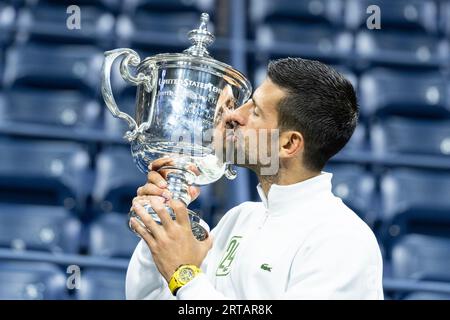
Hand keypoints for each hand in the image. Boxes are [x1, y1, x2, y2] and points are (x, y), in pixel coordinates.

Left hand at [130, 157, 211, 282]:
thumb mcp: (204, 248)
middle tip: (150, 197)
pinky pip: (143, 234)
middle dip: (155, 202)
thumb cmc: (193, 262)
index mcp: (185, 229)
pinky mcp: (154, 247)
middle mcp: (172, 232)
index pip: (180, 209)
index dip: (175, 200)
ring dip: (141, 212)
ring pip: (149, 222)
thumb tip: (212, 235)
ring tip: (136, 205)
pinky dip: (137, 226)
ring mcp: (162, 239)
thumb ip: (208, 239)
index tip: (170, 197)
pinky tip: (132, 220)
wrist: (183, 276)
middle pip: (162, 212)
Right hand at [133, 157, 200, 204]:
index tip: (169, 160)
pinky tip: (153, 204)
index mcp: (161, 176)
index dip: (161, 161)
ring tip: (165, 197)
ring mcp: (144, 192)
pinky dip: (145, 201)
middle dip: (158, 180)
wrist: (170, 217)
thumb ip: (192, 191)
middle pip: (151, 175)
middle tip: (165, 186)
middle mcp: (151, 182)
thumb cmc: (177, 202)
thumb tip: (194, 188)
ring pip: (145, 188)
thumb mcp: (187, 195)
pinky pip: (139, 200)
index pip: (157, 164)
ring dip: (155, 191)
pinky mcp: (140, 203)